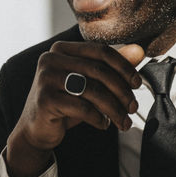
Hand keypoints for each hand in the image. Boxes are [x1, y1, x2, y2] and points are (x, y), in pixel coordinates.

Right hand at [5, 42, 143, 176]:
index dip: (124, 66)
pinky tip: (104, 124)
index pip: (101, 50)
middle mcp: (51, 58)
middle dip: (121, 91)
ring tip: (123, 122)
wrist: (37, 128)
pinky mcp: (46, 99)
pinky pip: (82, 107)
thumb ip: (112, 66)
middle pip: (99, 71)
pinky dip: (98, 118)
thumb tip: (139, 51)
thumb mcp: (89, 83)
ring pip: (93, 90)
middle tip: (133, 108)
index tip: (137, 84)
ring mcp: (46, 78)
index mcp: (62, 48)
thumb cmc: (66, 102)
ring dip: (114, 109)